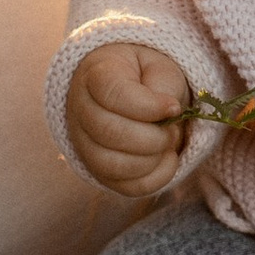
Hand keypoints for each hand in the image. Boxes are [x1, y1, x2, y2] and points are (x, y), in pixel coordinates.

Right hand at [68, 41, 192, 193]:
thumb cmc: (147, 77)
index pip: (112, 94)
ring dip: (152, 159)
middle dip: (152, 137)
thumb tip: (168, 113)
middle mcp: (81, 110)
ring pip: (111, 165)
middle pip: (109, 132)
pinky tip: (167, 160)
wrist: (133, 91)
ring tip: (168, 143)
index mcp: (96, 75)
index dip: (148, 106)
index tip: (174, 107)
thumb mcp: (159, 68)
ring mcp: (84, 144)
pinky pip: (124, 187)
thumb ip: (164, 85)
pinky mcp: (99, 170)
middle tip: (173, 129)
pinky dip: (154, 178)